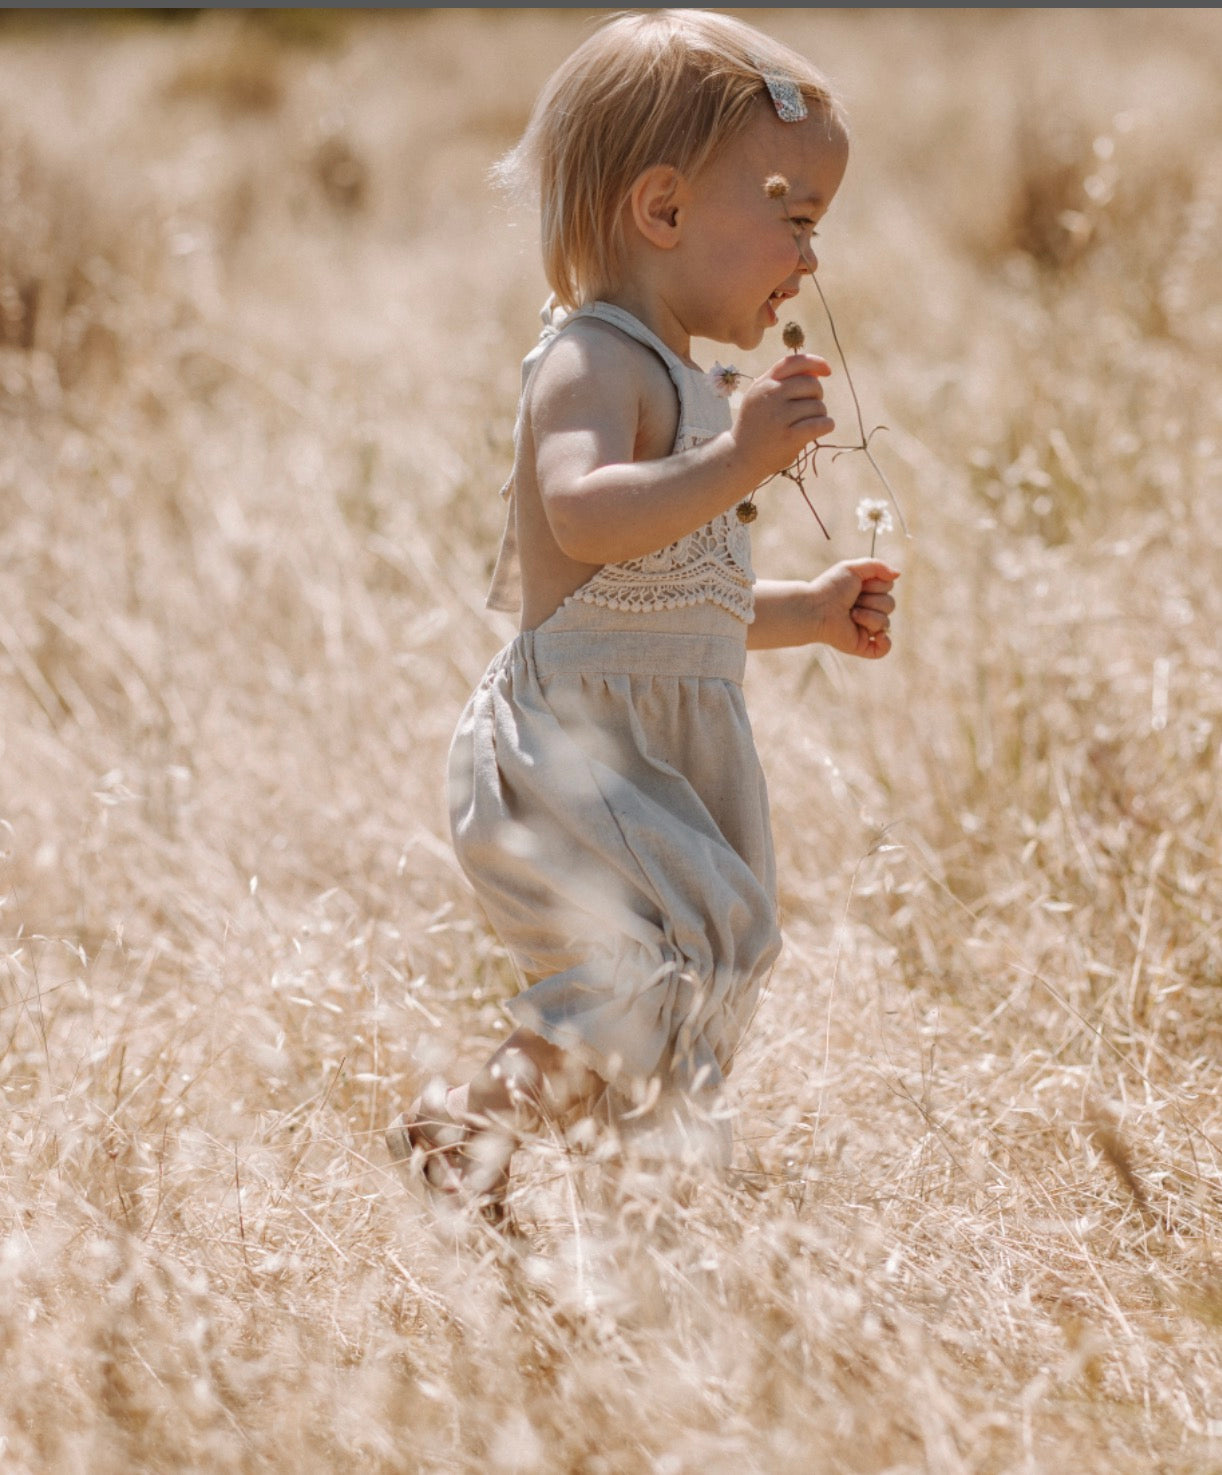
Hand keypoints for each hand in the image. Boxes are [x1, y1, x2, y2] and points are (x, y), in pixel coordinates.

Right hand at [730, 353, 833, 482]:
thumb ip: (783, 381)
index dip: (816, 363)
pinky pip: (820, 424)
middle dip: (817, 395)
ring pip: (818, 406)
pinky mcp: (789, 437)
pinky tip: (822, 428)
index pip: (795, 362)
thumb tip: (817, 371)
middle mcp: (770, 395)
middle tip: (810, 408)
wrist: (741, 456)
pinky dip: (826, 425)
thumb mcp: (760, 396)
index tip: (827, 372)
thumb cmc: (756, 424)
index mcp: (764, 383)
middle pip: (812, 384)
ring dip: (820, 414)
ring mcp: (779, 416)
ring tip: (807, 423)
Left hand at [808, 558, 899, 658]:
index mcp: (868, 593)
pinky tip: (878, 636)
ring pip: (886, 622)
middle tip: (852, 601)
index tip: (859, 585)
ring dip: (868, 615)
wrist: (816, 608)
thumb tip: (898, 575)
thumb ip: (877, 566)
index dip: (876, 585)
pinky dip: (885, 644)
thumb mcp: (853, 568)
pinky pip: (883, 649)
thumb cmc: (831, 588)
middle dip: (872, 600)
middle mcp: (869, 610)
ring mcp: (866, 629)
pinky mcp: (862, 645)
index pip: (888, 588)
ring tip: (850, 614)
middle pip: (890, 604)